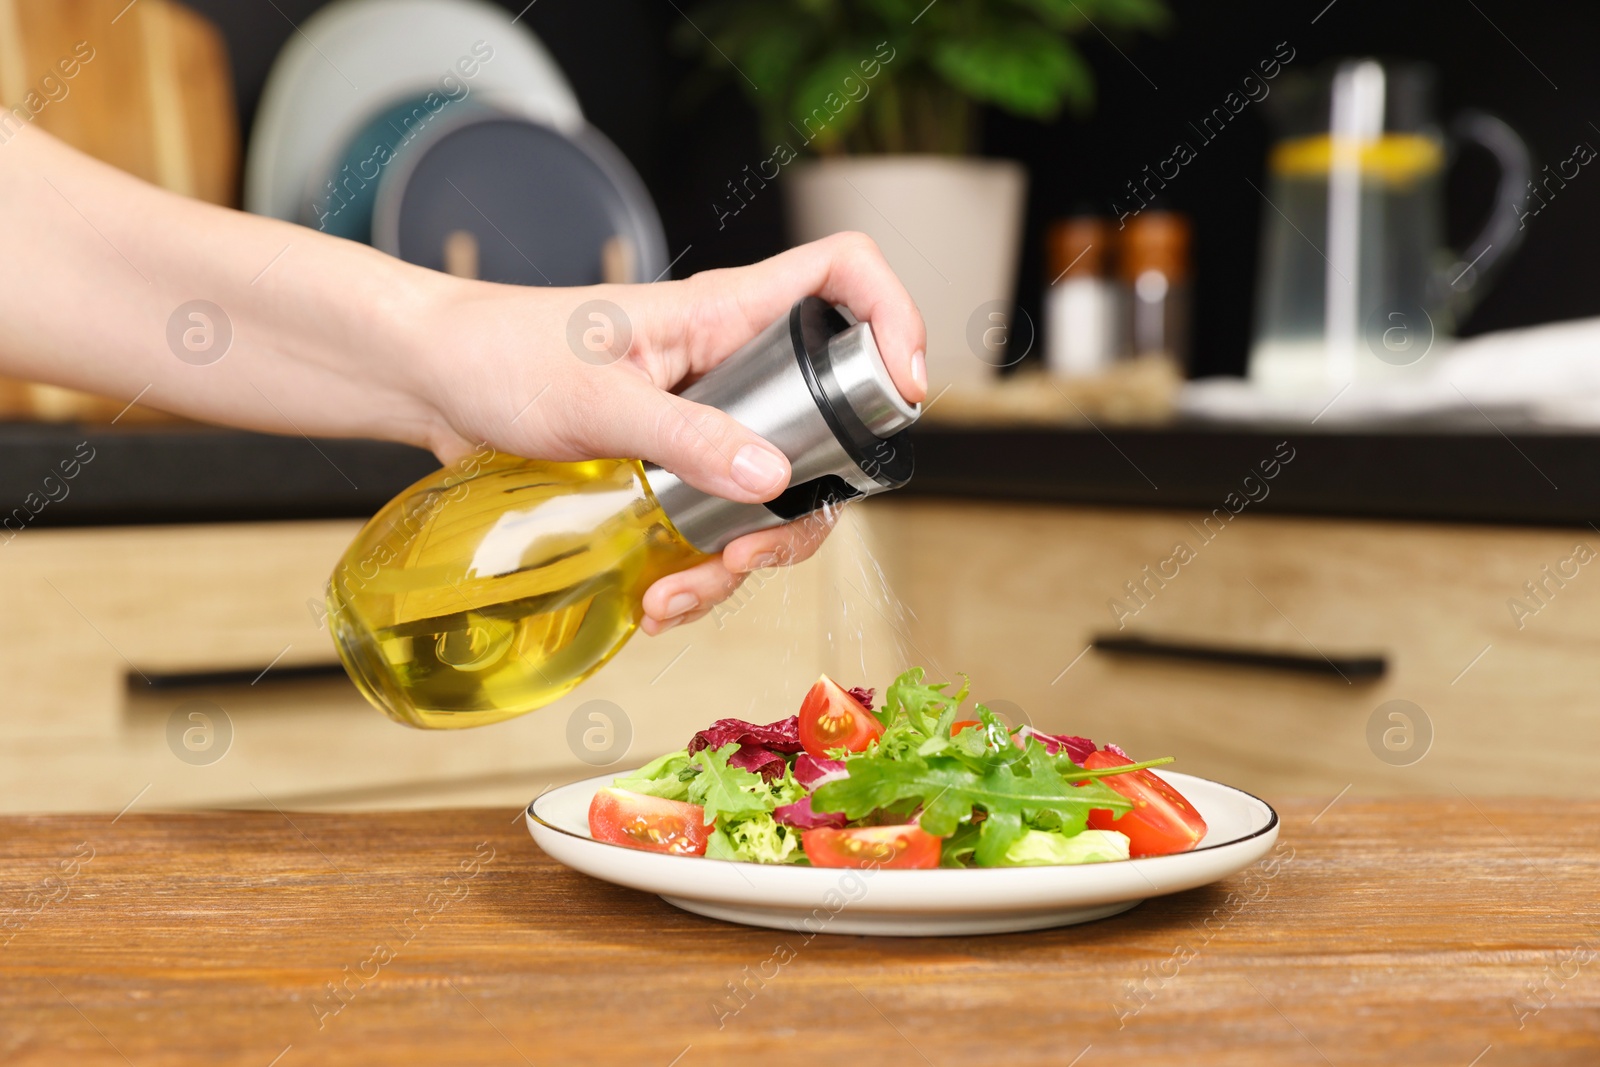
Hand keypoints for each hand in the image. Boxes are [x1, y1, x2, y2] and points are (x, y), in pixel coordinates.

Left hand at [403, 232, 926, 634]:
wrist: (432, 384)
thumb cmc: (501, 355)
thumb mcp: (596, 398)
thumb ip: (686, 436)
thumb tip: (773, 478)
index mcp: (723, 316)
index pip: (842, 276)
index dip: (892, 316)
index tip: (899, 391)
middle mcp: (730, 368)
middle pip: (826, 425)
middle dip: (806, 506)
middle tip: (753, 551)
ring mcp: (704, 421)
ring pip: (773, 494)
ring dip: (743, 558)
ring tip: (676, 595)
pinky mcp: (671, 468)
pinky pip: (718, 523)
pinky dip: (700, 570)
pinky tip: (658, 598)